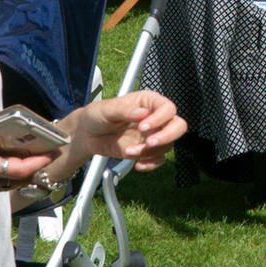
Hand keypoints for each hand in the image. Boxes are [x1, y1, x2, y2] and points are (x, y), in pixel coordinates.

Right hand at [0, 108, 54, 202]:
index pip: (18, 170)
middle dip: (35, 167)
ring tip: (30, 156)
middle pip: (17, 180)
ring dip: (21, 173)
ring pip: (5, 185)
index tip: (51, 152)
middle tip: (47, 152)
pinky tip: (3, 163)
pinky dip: (5, 176)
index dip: (38, 162)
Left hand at [62, 89, 185, 172]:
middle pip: (178, 126)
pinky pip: (159, 159)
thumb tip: (142, 113)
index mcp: (148, 102)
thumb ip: (124, 111)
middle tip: (149, 143)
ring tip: (129, 151)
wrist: (87, 135)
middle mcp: (155, 118)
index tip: (143, 127)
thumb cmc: (97, 115)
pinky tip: (138, 164)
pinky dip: (151, 164)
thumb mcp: (106, 109)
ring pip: (167, 145)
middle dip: (166, 136)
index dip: (160, 118)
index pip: (167, 108)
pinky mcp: (147, 151)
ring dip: (149, 152)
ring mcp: (152, 135)